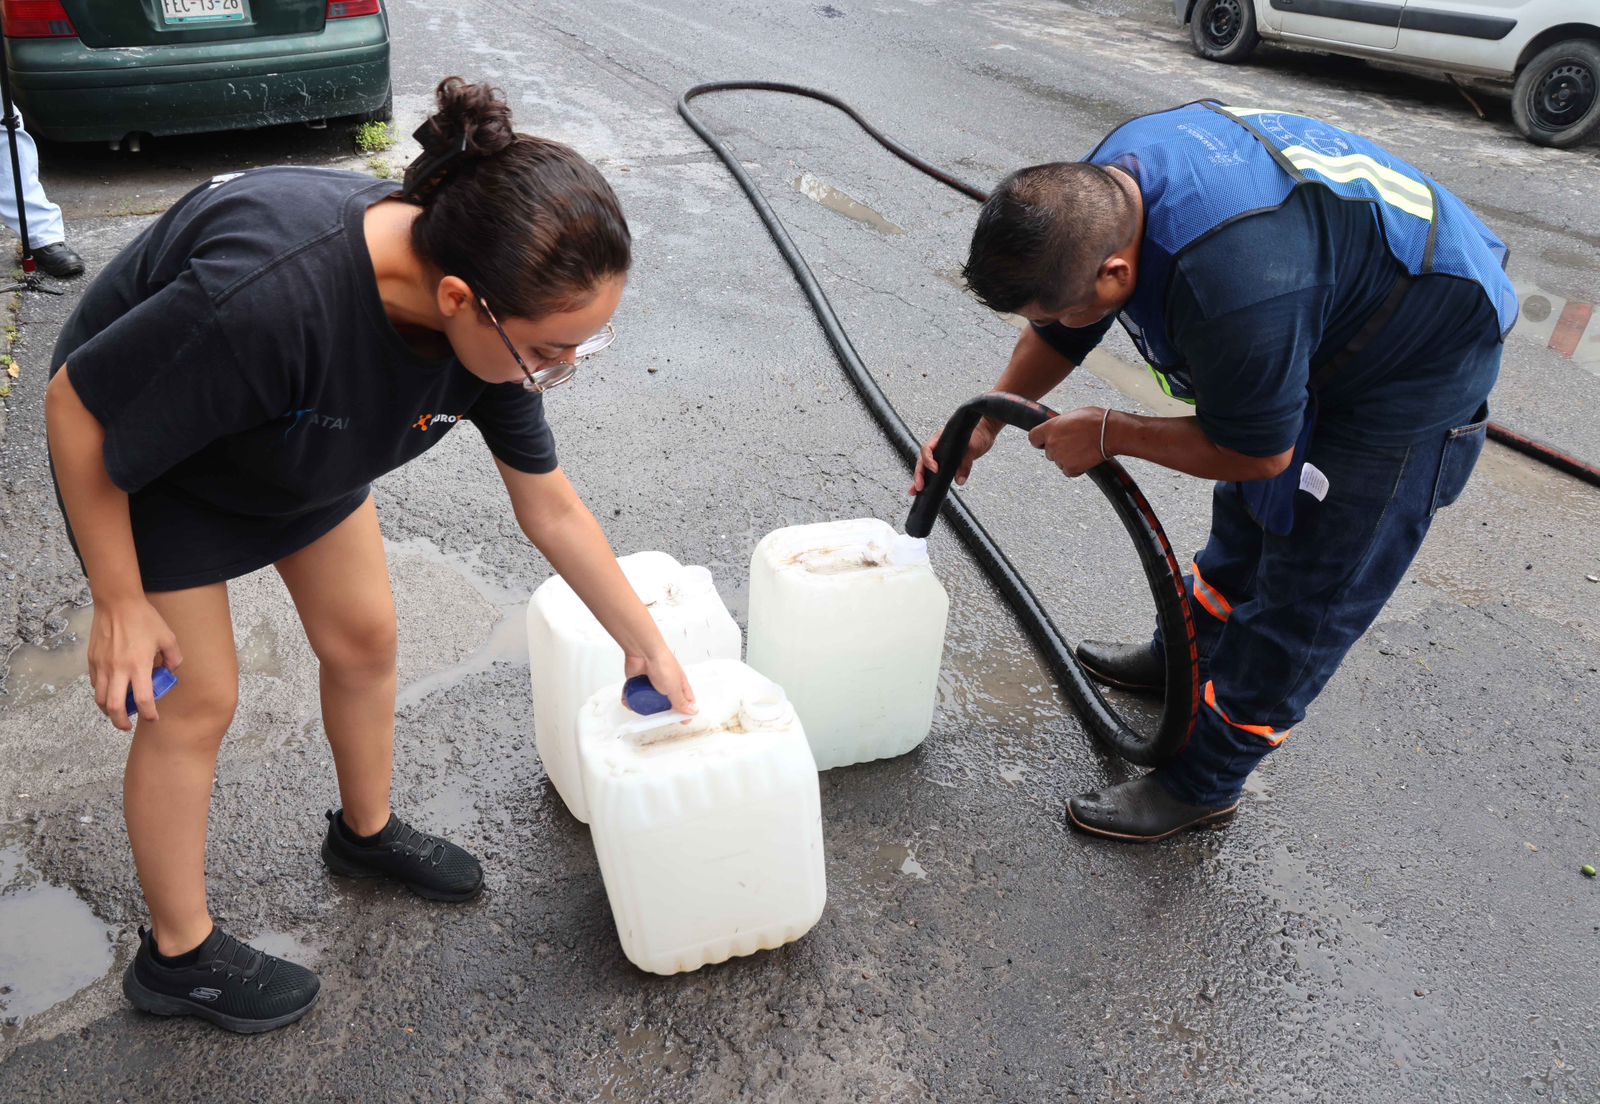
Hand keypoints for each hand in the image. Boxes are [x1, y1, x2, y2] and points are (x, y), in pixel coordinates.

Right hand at [88, 597, 181, 730]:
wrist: (117, 603)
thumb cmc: (144, 619)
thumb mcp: (168, 637)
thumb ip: (173, 657)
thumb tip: (171, 671)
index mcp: (138, 666)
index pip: (142, 699)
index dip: (148, 713)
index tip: (153, 718)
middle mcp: (117, 670)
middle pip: (113, 707)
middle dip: (120, 722)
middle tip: (127, 726)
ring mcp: (102, 666)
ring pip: (99, 698)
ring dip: (107, 710)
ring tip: (117, 713)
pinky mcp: (92, 660)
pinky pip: (95, 683)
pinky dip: (101, 692)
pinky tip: (110, 691)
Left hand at [623, 646, 696, 718]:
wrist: (643, 652)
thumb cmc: (663, 665)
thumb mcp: (674, 687)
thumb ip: (681, 701)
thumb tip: (693, 712)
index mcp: (679, 684)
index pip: (685, 701)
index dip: (684, 712)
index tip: (681, 721)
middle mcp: (666, 684)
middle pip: (665, 703)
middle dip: (660, 712)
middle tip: (655, 719)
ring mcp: (651, 683)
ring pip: (648, 701)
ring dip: (643, 706)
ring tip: (638, 708)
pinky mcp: (638, 682)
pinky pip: (634, 695)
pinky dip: (630, 699)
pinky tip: (628, 702)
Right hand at [909, 420, 998, 495]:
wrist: (984, 434)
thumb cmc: (977, 435)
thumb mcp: (972, 448)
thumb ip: (965, 463)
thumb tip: (960, 480)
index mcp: (940, 438)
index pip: (928, 449)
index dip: (928, 460)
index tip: (934, 470)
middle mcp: (937, 446)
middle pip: (922, 460)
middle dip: (919, 474)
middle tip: (919, 486)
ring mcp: (940, 454)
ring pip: (925, 467)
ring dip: (920, 478)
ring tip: (915, 491)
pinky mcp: (945, 463)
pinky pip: (934, 471)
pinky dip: (928, 480)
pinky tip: (923, 489)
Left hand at [1027, 407, 1107, 477]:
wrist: (1110, 432)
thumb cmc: (1096, 420)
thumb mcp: (1073, 415)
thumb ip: (1061, 425)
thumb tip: (1061, 429)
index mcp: (1050, 428)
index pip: (1033, 438)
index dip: (1039, 441)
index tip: (1044, 443)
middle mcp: (1052, 443)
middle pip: (1048, 453)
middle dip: (1059, 450)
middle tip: (1074, 445)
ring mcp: (1060, 457)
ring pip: (1059, 462)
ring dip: (1068, 459)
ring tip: (1083, 450)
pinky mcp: (1070, 467)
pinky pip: (1068, 472)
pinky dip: (1076, 468)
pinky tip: (1085, 459)